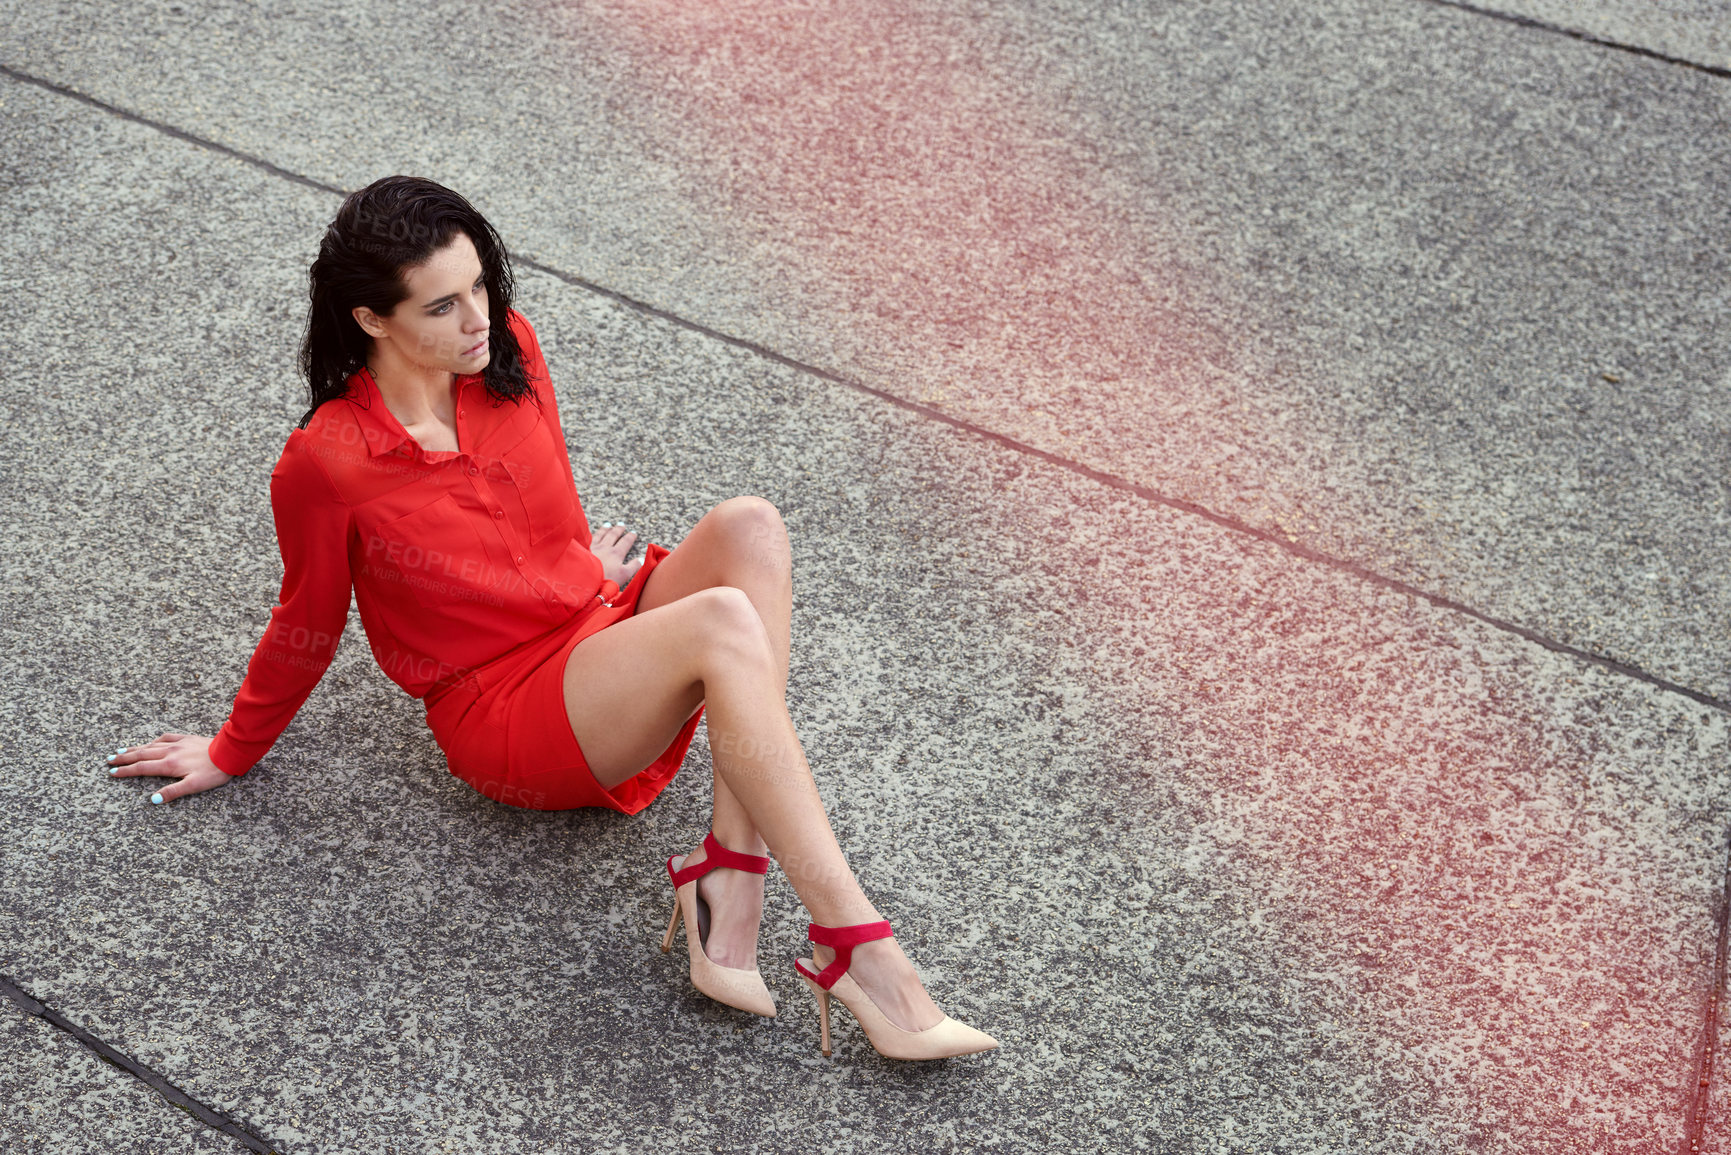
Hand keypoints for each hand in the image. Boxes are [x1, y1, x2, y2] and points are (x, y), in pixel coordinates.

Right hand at [106, 733, 232, 804]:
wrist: (230, 752)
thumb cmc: (214, 772)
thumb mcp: (194, 786)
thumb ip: (172, 792)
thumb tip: (152, 800)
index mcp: (170, 765)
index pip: (142, 768)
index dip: (126, 772)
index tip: (112, 773)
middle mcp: (170, 752)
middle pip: (142, 755)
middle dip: (124, 758)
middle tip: (108, 760)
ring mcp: (178, 743)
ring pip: (151, 745)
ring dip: (135, 748)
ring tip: (121, 751)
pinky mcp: (187, 738)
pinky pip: (166, 737)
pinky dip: (155, 740)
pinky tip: (152, 742)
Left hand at [590, 521, 644, 587]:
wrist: (584, 579)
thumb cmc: (605, 579)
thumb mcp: (624, 575)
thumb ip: (633, 566)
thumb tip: (642, 559)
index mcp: (616, 553)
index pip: (625, 542)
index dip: (630, 537)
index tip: (633, 533)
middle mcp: (605, 547)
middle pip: (613, 535)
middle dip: (618, 529)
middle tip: (622, 524)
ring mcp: (592, 547)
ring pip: (600, 534)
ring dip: (605, 529)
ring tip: (608, 525)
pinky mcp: (582, 550)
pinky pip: (588, 538)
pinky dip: (591, 534)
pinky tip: (591, 533)